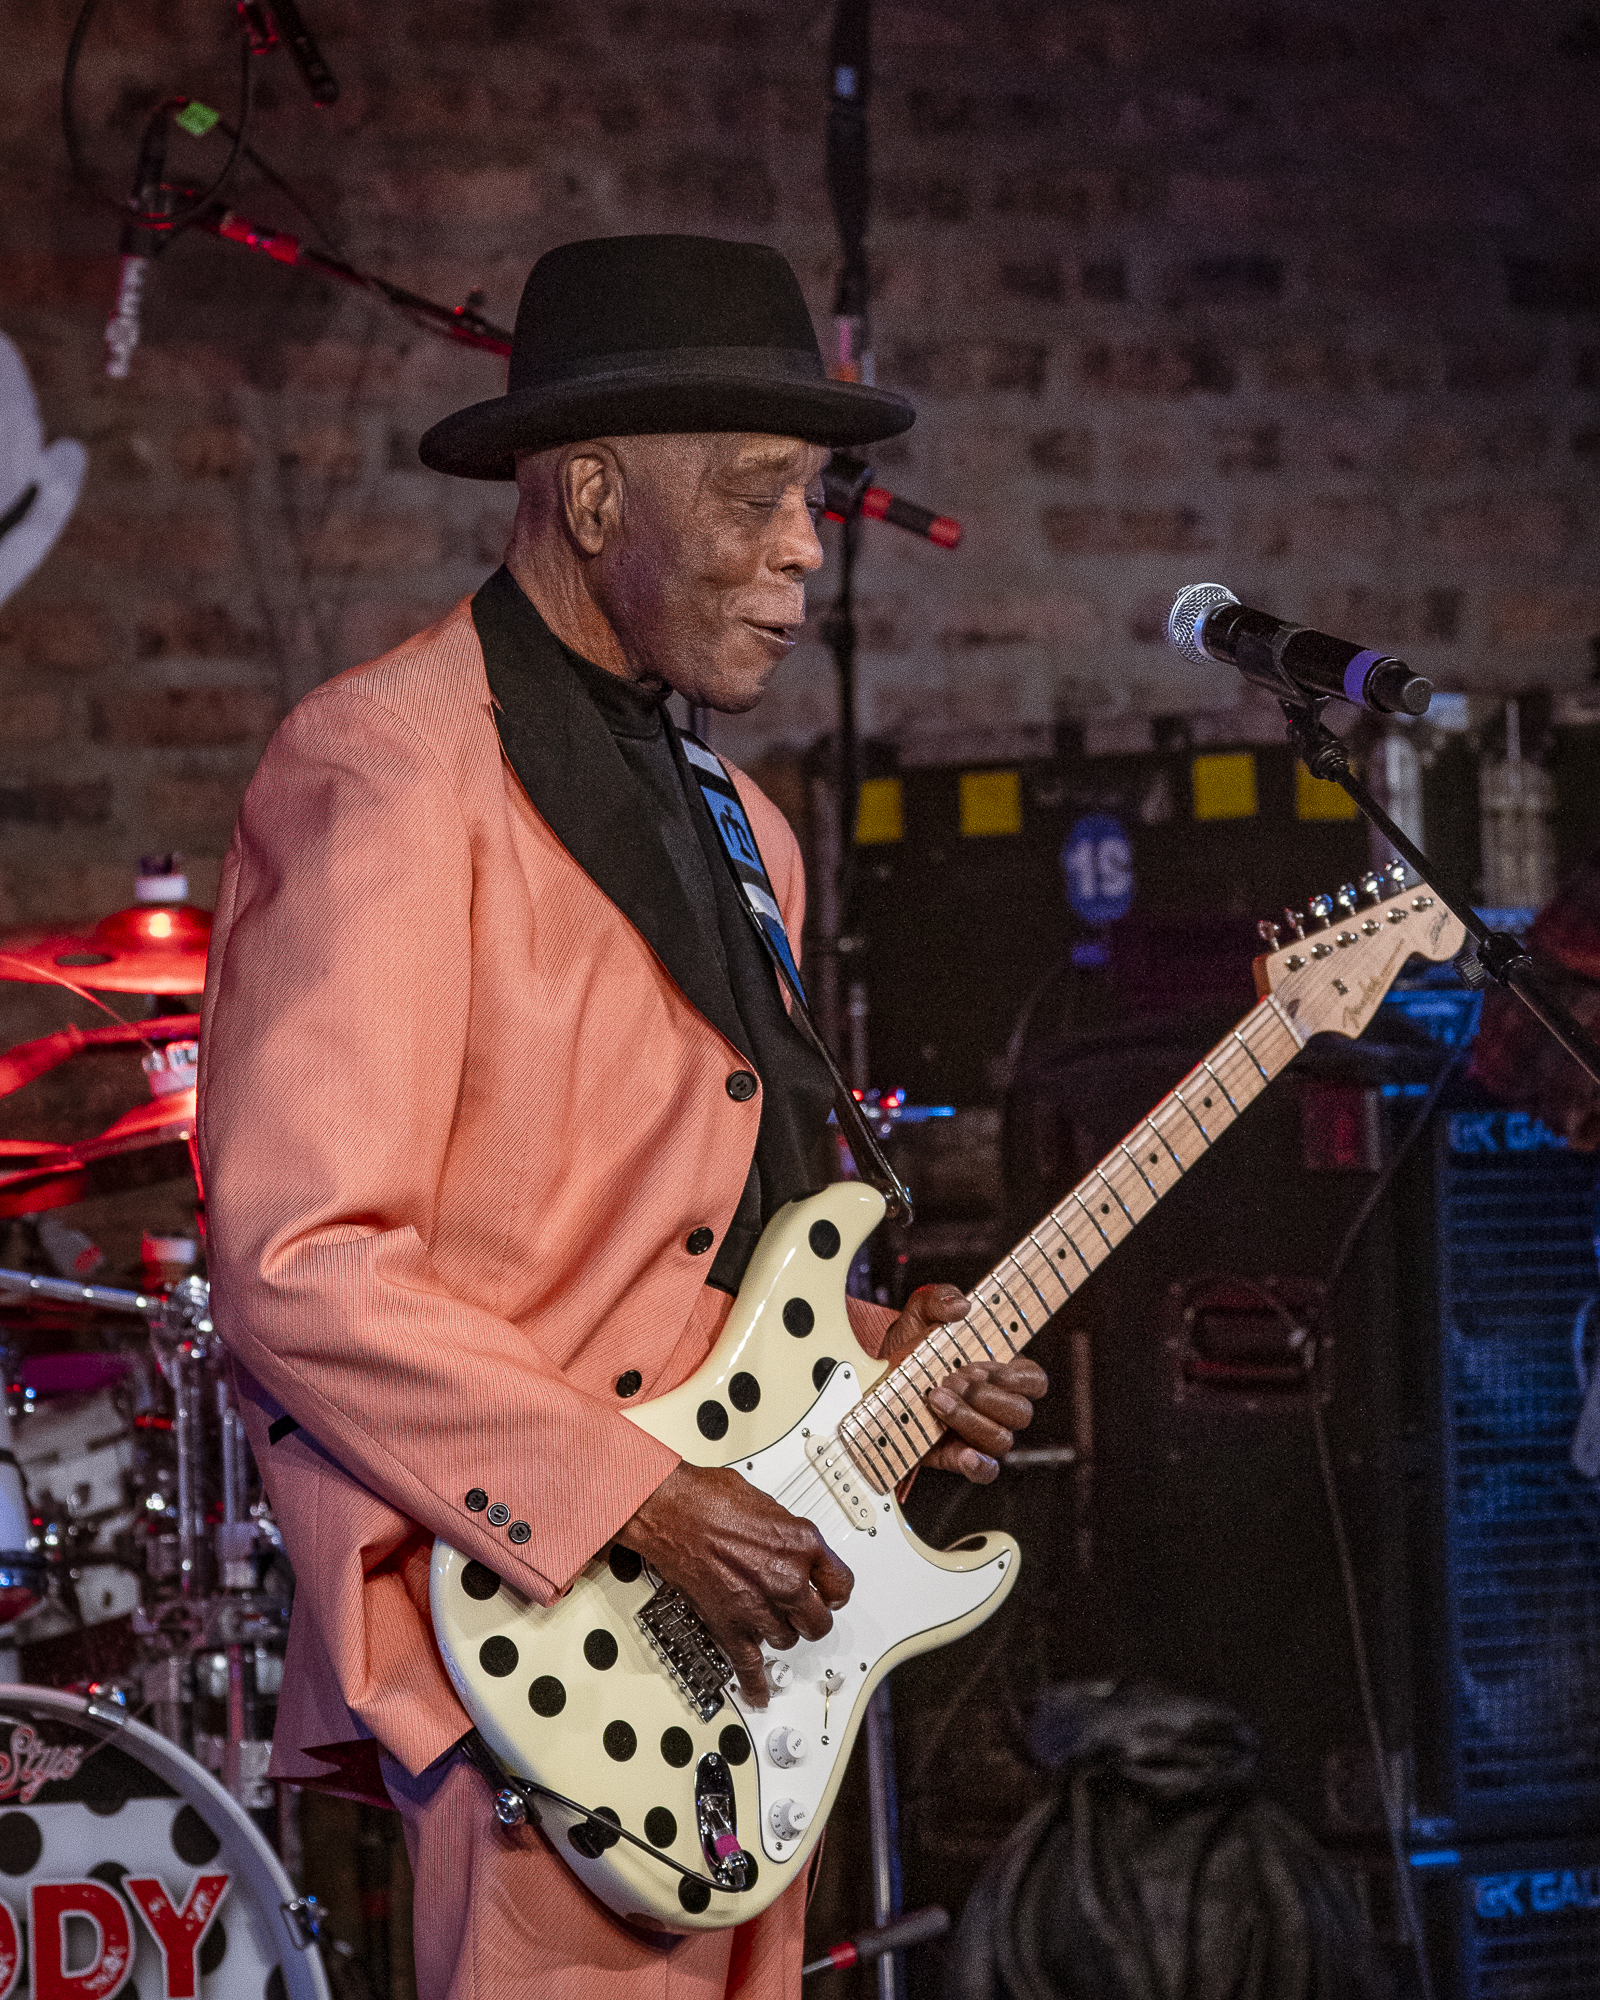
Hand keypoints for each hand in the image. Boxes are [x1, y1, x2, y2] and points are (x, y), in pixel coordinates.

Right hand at [619, 1461, 853, 1708]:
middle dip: (809, 1617)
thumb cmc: (708, 1499)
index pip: (841, 1583)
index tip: (827, 1595)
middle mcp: (788, 1579)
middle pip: (818, 1621)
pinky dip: (756, 1684)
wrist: (670, 1512)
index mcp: (802, 1543)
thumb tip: (789, 1547)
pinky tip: (761, 1692)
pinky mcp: (730, 1627)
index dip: (833, 1591)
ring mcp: (760, 1607)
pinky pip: (751, 1666)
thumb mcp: (767, 1505)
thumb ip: (786, 1535)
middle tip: (799, 1611)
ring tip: (765, 1619)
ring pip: (787, 1641)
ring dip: (778, 1632)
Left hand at [883, 1284, 1048, 1483]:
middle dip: (986, 1395)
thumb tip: (961, 1306)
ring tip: (934, 1399)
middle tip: (951, 1378)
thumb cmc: (906, 1347)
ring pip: (1001, 1439)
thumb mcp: (918, 1314)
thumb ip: (939, 1298)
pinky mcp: (956, 1457)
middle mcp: (994, 1406)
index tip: (988, 1366)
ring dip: (969, 1419)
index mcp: (997, 1372)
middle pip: (1020, 1412)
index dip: (1018, 1377)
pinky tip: (962, 1452)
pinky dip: (979, 1465)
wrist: (870, 1381)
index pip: (1034, 1381)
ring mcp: (977, 1434)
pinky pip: (985, 1472)